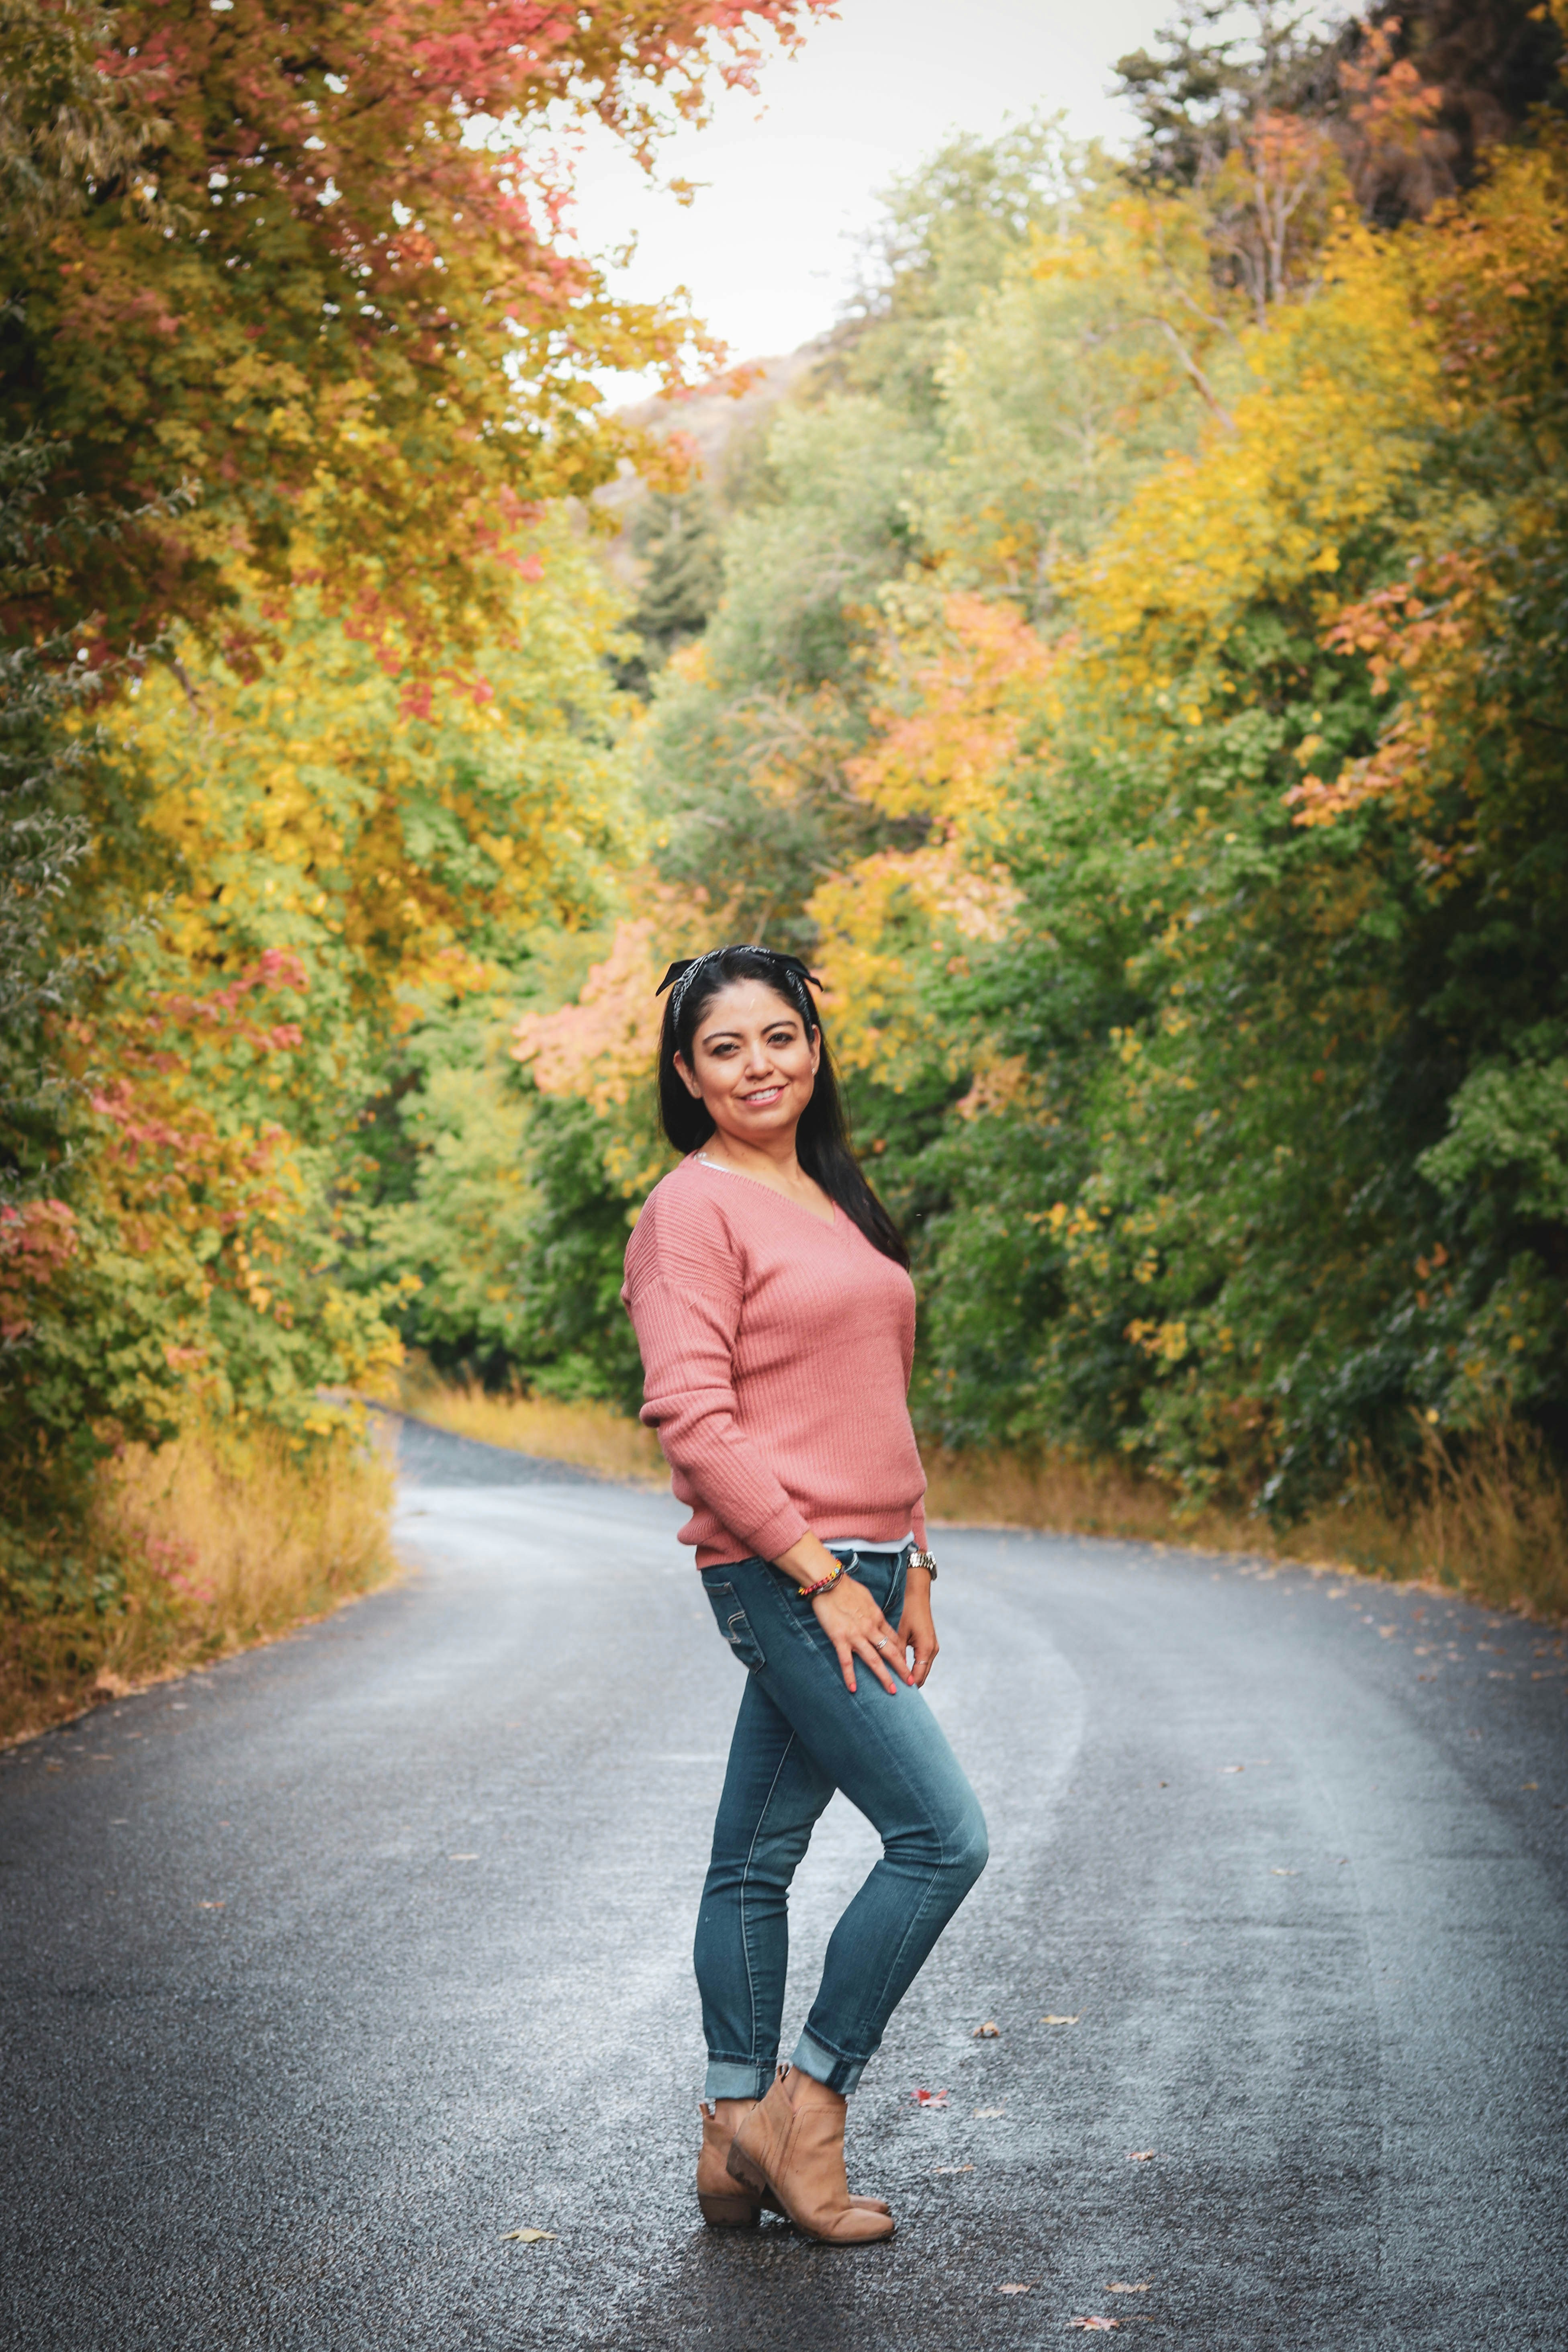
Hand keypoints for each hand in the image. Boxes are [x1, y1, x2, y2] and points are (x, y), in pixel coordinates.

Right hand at [811, 1572, 913, 1696]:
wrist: (830, 1581)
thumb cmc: (847, 1587)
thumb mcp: (867, 1598)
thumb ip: (873, 1611)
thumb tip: (876, 1619)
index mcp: (877, 1618)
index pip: (893, 1639)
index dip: (901, 1654)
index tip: (907, 1664)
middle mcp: (870, 1629)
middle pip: (890, 1652)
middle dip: (902, 1669)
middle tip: (910, 1684)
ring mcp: (856, 1635)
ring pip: (874, 1660)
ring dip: (884, 1677)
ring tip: (893, 1691)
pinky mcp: (840, 1638)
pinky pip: (846, 1661)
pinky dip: (850, 1676)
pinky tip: (853, 1689)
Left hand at [896, 1568, 937, 1685]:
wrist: (919, 1598)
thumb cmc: (909, 1613)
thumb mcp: (901, 1634)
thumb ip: (898, 1653)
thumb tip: (892, 1670)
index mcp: (926, 1648)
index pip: (918, 1675)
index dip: (908, 1685)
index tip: (897, 1692)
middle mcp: (932, 1650)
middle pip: (922, 1675)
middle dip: (911, 1684)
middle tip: (896, 1691)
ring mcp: (933, 1648)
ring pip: (923, 1669)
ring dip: (913, 1676)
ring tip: (898, 1684)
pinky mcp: (930, 1645)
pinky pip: (923, 1662)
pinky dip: (915, 1668)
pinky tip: (904, 1671)